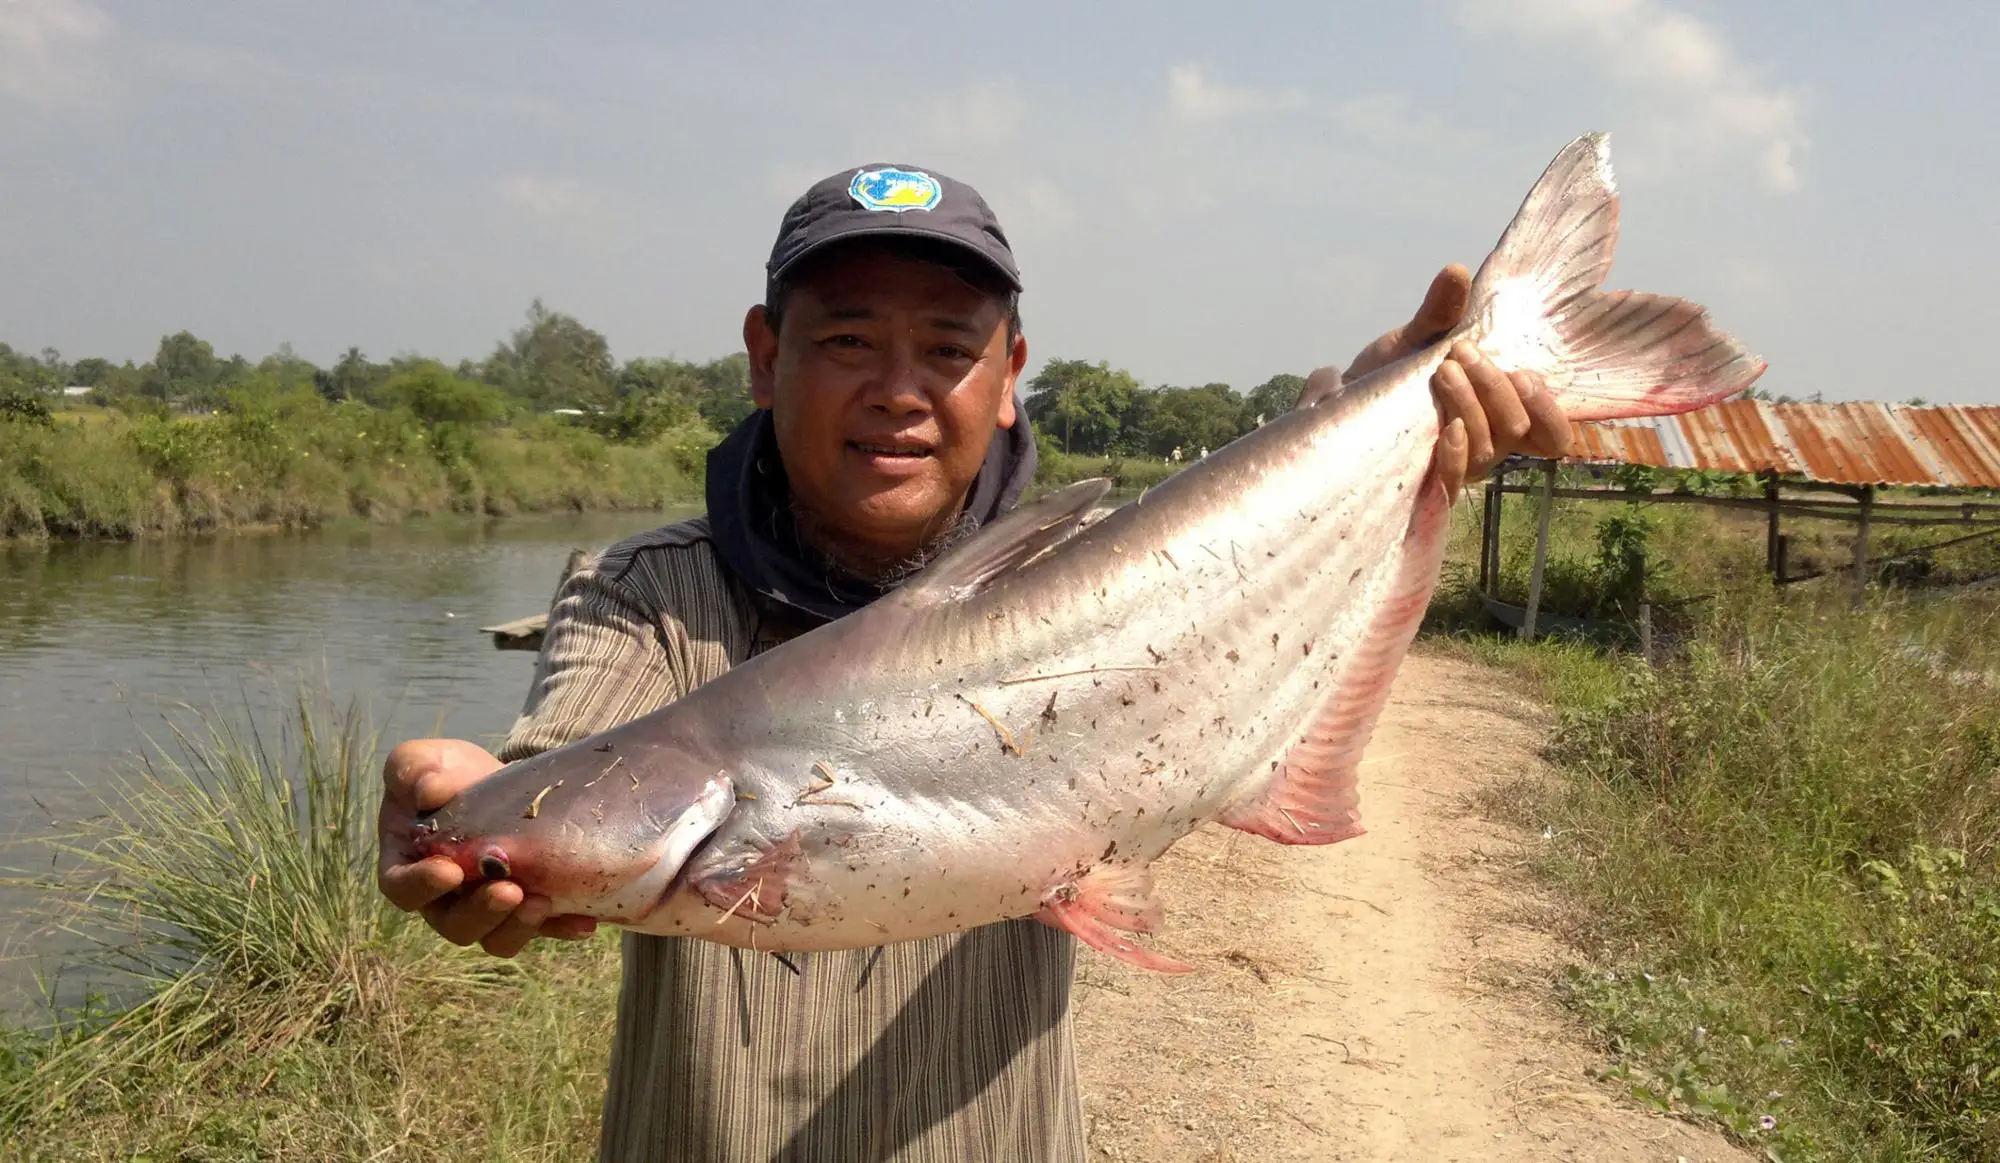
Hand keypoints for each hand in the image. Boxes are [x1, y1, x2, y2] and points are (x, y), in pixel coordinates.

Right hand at [376, 738, 597, 957]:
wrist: (486, 780)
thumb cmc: (442, 774)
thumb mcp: (419, 762)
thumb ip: (414, 772)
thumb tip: (431, 791)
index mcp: (407, 866)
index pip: (404, 888)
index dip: (423, 886)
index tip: (450, 871)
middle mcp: (443, 898)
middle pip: (455, 924)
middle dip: (482, 913)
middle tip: (509, 890)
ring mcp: (484, 906)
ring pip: (496, 937)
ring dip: (518, 927)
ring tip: (543, 902)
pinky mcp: (523, 905)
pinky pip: (541, 928)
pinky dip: (561, 927)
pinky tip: (583, 922)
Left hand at [1297, 264, 1572, 496]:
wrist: (1343, 408)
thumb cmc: (1391, 376)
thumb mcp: (1417, 339)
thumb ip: (1440, 312)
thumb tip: (1455, 271)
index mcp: (1499, 414)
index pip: (1551, 434)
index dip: (1550, 411)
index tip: (1525, 374)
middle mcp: (1487, 444)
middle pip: (1517, 428)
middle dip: (1496, 385)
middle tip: (1462, 352)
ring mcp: (1459, 466)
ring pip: (1490, 448)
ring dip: (1472, 405)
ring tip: (1444, 371)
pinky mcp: (1428, 484)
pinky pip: (1456, 480)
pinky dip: (1457, 454)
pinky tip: (1449, 429)